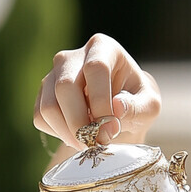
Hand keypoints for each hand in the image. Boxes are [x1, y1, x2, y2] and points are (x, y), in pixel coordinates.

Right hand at [34, 34, 160, 148]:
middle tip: (98, 143)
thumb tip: (116, 107)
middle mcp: (72, 56)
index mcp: (103, 47)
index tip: (113, 127)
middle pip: (65, 87)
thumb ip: (138, 107)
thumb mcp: (149, 106)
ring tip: (90, 144)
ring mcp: (53, 74)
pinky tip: (79, 137)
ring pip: (49, 105)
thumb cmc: (137, 102)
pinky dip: (59, 134)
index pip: (95, 68)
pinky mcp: (43, 95)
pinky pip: (41, 118)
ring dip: (69, 133)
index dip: (102, 100)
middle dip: (81, 122)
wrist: (120, 108)